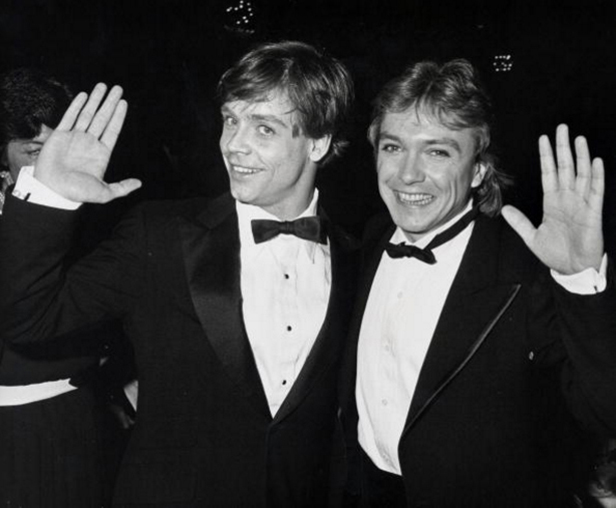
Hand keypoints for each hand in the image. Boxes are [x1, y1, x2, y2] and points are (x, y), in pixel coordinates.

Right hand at [34, 83, 140, 202]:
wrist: (52, 191)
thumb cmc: (77, 193)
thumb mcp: (105, 192)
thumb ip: (122, 187)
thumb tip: (139, 183)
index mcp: (101, 154)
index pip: (112, 130)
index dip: (118, 116)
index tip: (124, 103)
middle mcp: (89, 143)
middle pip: (102, 118)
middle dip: (110, 103)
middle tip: (118, 88)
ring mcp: (75, 138)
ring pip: (87, 114)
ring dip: (95, 100)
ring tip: (102, 86)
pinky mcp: (59, 135)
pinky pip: (70, 117)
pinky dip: (77, 106)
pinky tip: (84, 95)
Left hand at [501, 124, 603, 273]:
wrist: (572, 269)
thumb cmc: (555, 253)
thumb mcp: (532, 237)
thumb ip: (519, 222)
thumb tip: (504, 209)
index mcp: (552, 202)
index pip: (548, 173)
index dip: (546, 156)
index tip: (543, 139)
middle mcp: (567, 199)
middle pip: (565, 168)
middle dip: (563, 148)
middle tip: (562, 128)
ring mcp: (581, 204)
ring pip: (582, 175)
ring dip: (581, 157)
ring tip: (578, 138)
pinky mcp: (593, 213)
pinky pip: (596, 192)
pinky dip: (596, 177)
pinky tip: (595, 161)